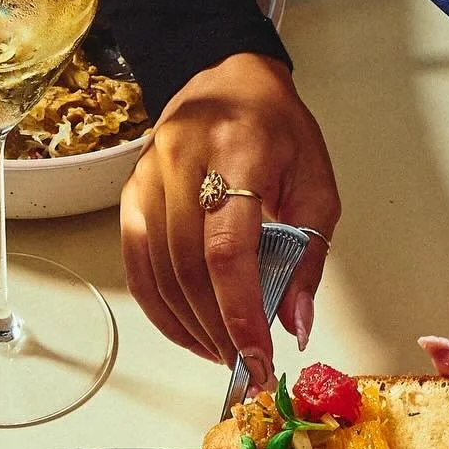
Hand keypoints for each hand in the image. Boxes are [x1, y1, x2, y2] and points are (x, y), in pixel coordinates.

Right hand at [121, 52, 338, 380]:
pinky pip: (139, 268)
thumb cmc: (276, 131)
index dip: (239, 311)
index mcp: (238, 149)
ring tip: (224, 352)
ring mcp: (149, 177)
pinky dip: (163, 311)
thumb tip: (295, 324)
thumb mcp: (316, 185)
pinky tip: (191, 333)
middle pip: (190, 269)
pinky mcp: (131, 196)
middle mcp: (183, 159)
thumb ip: (309, 257)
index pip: (228, 248)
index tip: (257, 354)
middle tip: (246, 364)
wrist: (228, 84)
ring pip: (162, 275)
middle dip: (219, 330)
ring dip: (193, 327)